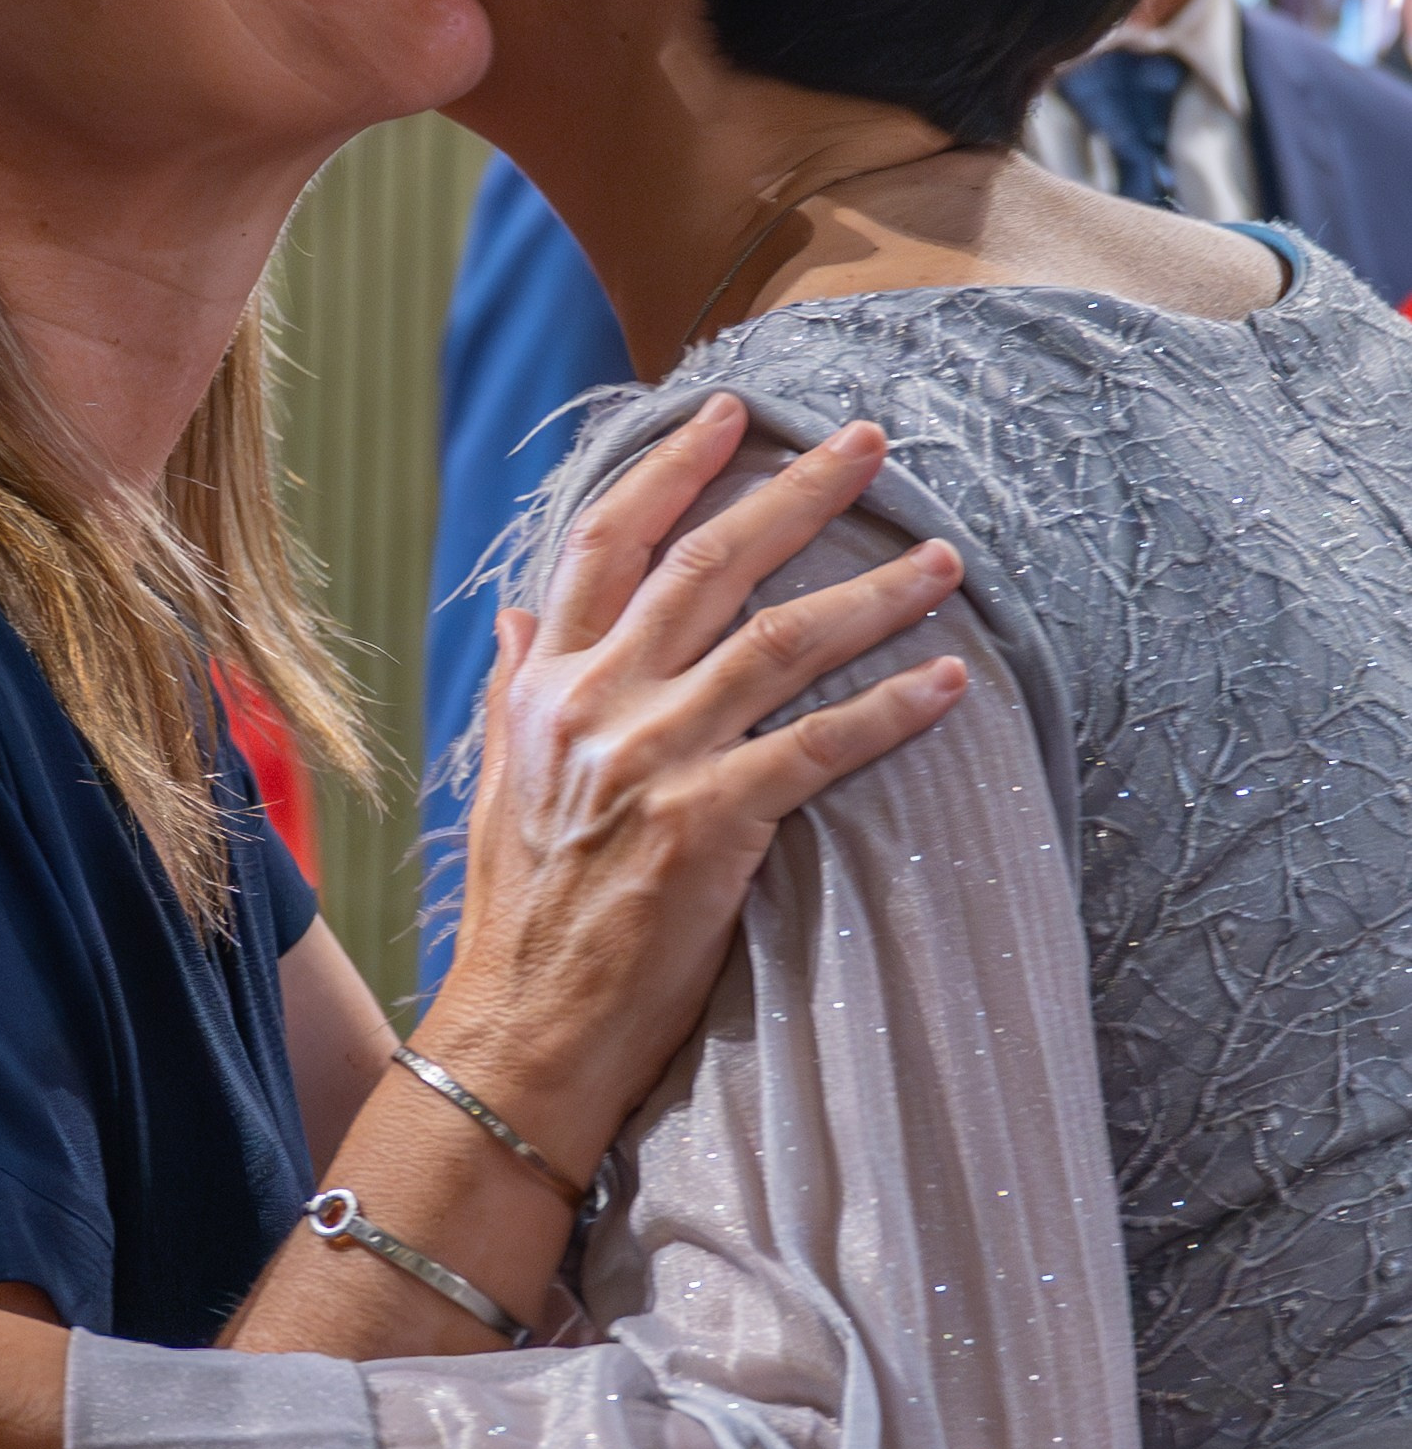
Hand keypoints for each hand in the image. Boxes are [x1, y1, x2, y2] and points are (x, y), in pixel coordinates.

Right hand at [425, 396, 963, 1183]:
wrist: (522, 1034)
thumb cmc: (520, 919)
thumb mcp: (500, 784)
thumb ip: (517, 688)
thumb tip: (522, 612)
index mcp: (546, 688)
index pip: (605, 546)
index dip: (672, 471)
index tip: (730, 414)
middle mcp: (595, 706)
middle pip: (707, 567)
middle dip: (794, 495)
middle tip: (870, 445)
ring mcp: (651, 763)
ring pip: (776, 644)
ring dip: (871, 594)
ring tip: (945, 560)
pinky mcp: (706, 828)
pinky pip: (816, 747)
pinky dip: (888, 709)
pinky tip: (948, 683)